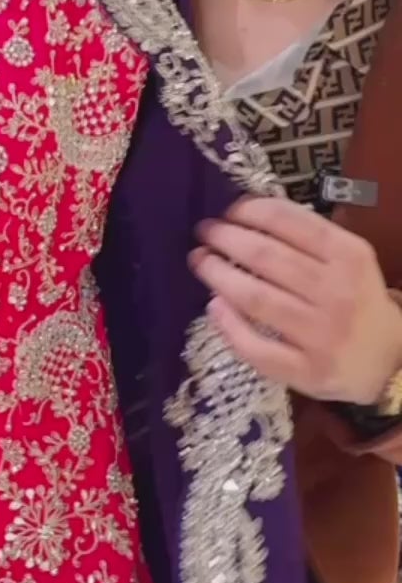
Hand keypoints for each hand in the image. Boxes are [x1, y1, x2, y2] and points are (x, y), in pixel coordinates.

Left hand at [188, 196, 401, 404]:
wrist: (389, 362)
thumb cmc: (358, 302)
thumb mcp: (350, 260)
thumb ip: (309, 237)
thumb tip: (249, 213)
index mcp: (349, 256)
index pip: (291, 221)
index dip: (251, 211)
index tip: (228, 211)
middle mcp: (337, 292)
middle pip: (266, 257)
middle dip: (226, 238)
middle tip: (204, 232)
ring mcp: (322, 335)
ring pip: (256, 298)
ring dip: (218, 275)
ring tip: (200, 260)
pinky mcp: (307, 371)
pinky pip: (257, 347)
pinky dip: (229, 325)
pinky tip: (213, 307)